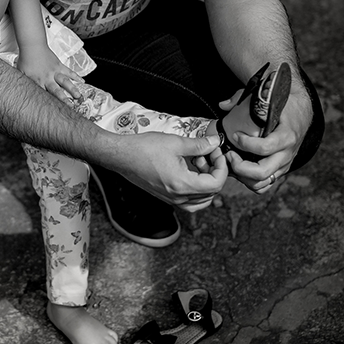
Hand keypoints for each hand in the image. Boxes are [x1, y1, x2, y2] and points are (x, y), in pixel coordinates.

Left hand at [17, 45, 84, 102]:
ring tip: (79, 96)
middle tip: (70, 106)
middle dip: (64, 99)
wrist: (32, 46)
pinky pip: (69, 72)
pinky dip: (76, 76)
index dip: (49, 103)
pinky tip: (82, 81)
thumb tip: (20, 92)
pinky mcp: (59, 65)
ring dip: (73, 89)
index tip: (54, 112)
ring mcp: (55, 72)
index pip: (44, 95)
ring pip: (65, 81)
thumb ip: (23, 84)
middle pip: (56, 90)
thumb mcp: (21, 74)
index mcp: (37, 81)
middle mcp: (47, 78)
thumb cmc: (25, 60)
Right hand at [110, 131, 227, 212]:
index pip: (216, 184)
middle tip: (207, 154)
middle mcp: (178, 196)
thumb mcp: (175, 142)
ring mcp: (171, 199)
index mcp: (182, 184)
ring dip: (206, 182)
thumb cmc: (143, 149)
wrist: (121, 155)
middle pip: (211, 193)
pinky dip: (196, 189)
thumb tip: (214, 143)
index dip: (222, 167)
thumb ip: (199, 145)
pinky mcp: (166, 197)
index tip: (218, 152)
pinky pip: (189, 201)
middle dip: (215, 172)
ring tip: (198, 163)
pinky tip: (190, 172)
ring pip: (201, 200)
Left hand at [222, 83, 312, 192]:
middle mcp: (287, 154)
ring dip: (242, 176)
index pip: (265, 147)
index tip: (235, 135)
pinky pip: (264, 185)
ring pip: (262, 183)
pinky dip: (249, 181)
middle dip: (240, 166)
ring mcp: (283, 164)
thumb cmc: (282, 105)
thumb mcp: (267, 98)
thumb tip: (222, 105)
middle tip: (228, 154)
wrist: (301, 113)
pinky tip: (239, 167)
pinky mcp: (279, 170)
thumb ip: (243, 99)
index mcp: (286, 135)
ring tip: (231, 162)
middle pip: (262, 172)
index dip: (246, 144)